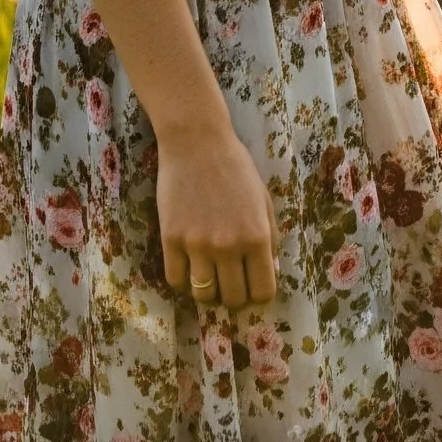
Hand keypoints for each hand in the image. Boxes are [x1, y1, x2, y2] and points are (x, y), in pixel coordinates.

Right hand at [157, 120, 280, 309]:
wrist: (198, 143)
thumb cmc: (236, 168)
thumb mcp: (263, 200)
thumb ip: (269, 238)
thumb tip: (270, 272)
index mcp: (258, 235)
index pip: (262, 291)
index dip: (259, 294)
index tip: (253, 286)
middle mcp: (229, 245)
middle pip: (232, 299)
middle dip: (234, 296)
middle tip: (231, 282)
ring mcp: (197, 245)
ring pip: (203, 296)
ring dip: (208, 291)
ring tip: (210, 275)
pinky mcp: (171, 241)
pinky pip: (176, 281)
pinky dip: (184, 281)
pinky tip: (190, 267)